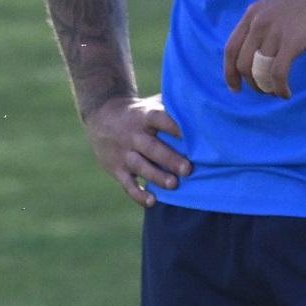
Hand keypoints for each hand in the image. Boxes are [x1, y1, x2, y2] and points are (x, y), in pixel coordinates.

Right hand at [82, 93, 189, 209]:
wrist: (101, 115)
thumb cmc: (139, 112)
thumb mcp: (151, 104)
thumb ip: (173, 107)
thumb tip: (204, 108)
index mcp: (144, 116)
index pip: (159, 119)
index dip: (173, 127)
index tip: (189, 136)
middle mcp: (133, 135)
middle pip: (151, 147)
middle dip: (169, 159)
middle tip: (188, 169)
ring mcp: (123, 153)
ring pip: (140, 166)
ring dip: (156, 176)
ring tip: (174, 185)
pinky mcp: (116, 169)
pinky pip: (127, 184)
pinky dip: (138, 194)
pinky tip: (152, 202)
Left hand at [222, 0, 305, 97]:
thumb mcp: (276, 11)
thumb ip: (262, 29)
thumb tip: (256, 56)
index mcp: (252, 14)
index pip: (230, 48)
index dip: (229, 72)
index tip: (235, 88)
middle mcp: (258, 22)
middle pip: (242, 63)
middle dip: (250, 83)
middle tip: (263, 91)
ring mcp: (274, 31)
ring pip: (258, 70)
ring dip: (265, 87)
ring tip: (276, 92)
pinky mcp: (292, 42)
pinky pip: (278, 73)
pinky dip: (279, 88)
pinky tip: (286, 93)